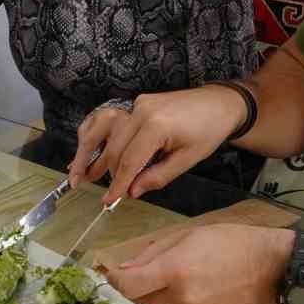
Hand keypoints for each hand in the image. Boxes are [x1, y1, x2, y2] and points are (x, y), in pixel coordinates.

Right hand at [68, 87, 244, 202]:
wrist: (219, 103)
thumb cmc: (208, 132)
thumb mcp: (187, 160)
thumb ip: (158, 176)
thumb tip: (132, 191)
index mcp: (156, 125)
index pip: (130, 160)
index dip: (118, 184)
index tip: (109, 201)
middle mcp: (141, 110)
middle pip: (116, 148)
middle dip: (109, 173)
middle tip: (105, 193)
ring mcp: (138, 103)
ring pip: (108, 132)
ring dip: (96, 154)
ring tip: (84, 173)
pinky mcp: (138, 102)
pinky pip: (115, 121)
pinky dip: (103, 136)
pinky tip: (93, 149)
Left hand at [103, 224, 292, 303]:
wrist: (272, 268)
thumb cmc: (233, 242)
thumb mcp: (190, 234)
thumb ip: (153, 252)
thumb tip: (125, 268)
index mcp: (175, 268)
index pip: (129, 285)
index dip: (115, 281)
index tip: (112, 274)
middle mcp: (181, 296)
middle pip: (141, 299)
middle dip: (137, 286)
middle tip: (144, 272)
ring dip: (159, 295)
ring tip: (181, 275)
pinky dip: (179, 303)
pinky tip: (197, 287)